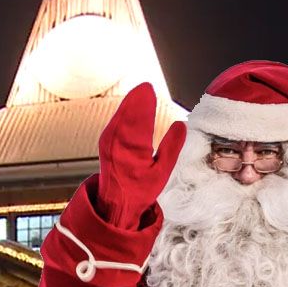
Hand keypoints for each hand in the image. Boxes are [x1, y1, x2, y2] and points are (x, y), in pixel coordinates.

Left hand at [96, 83, 186, 228]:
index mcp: (133, 153)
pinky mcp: (106, 139)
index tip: (149, 89)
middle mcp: (118, 146)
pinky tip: (132, 102)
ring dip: (130, 103)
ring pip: (120, 117)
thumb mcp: (162, 172)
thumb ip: (171, 148)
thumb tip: (181, 124)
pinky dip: (125, 110)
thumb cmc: (140, 188)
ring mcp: (108, 142)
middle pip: (127, 116)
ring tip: (141, 91)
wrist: (116, 200)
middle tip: (146, 86)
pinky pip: (116, 121)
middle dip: (136, 100)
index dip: (143, 104)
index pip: (138, 123)